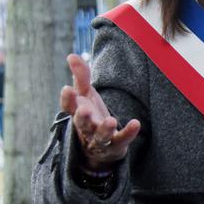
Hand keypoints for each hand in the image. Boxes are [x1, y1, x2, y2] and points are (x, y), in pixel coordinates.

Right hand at [60, 54, 140, 170]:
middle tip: (84, 110)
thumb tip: (72, 55)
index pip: (68, 107)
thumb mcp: (86, 95)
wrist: (101, 148)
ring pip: (100, 136)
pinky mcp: (116, 145)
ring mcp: (100, 139)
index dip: (67, 99)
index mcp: (77, 113)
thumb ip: (81, 77)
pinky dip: (128, 132)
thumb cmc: (91, 115)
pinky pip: (122, 140)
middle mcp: (86, 128)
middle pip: (81, 124)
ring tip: (111, 121)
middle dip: (82, 117)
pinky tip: (135, 123)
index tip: (67, 88)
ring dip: (104, 129)